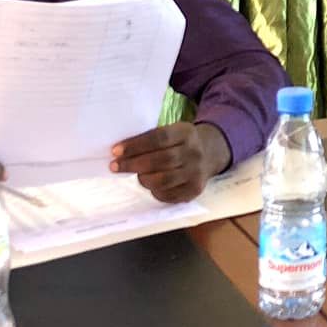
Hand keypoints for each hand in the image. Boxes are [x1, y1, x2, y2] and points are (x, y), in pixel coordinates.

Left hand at [111, 122, 230, 202]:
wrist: (210, 154)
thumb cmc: (181, 142)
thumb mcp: (173, 131)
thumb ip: (152, 139)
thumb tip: (121, 152)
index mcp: (186, 133)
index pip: (159, 138)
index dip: (136, 145)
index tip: (116, 151)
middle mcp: (194, 152)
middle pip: (161, 160)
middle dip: (133, 164)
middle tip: (116, 166)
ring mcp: (196, 172)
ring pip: (164, 179)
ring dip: (144, 179)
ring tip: (138, 175)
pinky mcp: (195, 190)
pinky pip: (169, 194)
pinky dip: (155, 191)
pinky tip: (151, 185)